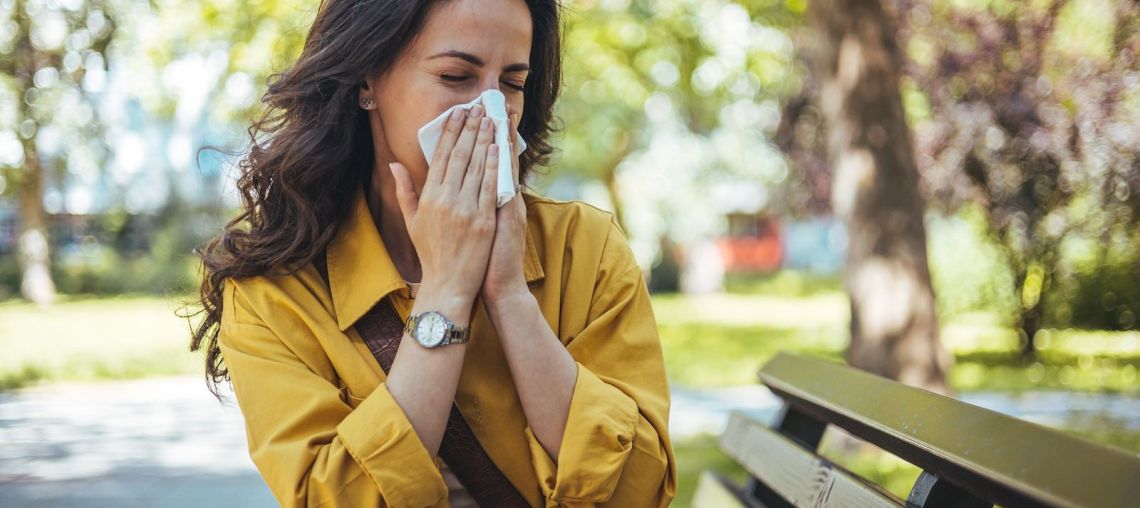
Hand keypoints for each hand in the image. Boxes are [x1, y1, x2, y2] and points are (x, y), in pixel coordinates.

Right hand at [389, 104, 501, 307]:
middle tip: (477, 108)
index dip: (449, 132)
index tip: (457, 113)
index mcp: (428, 198)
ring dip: (484, 141)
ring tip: (489, 120)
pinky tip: (498, 149)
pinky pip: (491, 188)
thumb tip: (394, 165)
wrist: (447, 285)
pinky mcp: (484, 221)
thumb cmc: (430, 254)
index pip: (440, 157)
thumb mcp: (411, 221)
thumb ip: (405, 191)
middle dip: (468, 129)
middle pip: (459, 156)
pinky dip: (494, 167)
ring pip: (476, 168)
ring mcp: (466, 210)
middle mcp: (446, 201)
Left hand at [480, 107, 528, 301]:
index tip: (484, 117)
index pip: (492, 164)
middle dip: (496, 132)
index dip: (489, 140)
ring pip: (506, 168)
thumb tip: (461, 188)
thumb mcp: (480, 230)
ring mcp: (509, 207)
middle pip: (500, 159)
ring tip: (500, 116)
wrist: (501, 287)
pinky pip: (507, 187)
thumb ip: (474, 206)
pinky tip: (502, 148)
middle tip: (494, 105)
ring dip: (503, 141)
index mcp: (496, 202)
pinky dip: (505, 167)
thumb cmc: (486, 262)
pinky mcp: (510, 217)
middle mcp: (505, 200)